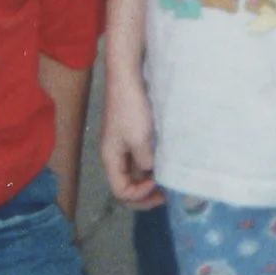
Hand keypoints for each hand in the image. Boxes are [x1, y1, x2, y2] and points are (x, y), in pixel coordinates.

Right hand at [100, 71, 163, 208]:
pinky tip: (160, 164)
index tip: (157, 184)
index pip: (121, 192)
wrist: (126, 79)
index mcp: (110, 158)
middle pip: (125, 187)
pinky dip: (148, 168)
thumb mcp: (140, 140)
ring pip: (132, 175)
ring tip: (165, 181)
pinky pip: (136, 162)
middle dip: (143, 195)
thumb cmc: (131, 110)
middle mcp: (113, 156)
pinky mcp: (128, 137)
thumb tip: (150, 173)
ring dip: (147, 182)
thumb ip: (145, 163)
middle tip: (164, 195)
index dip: (139, 195)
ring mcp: (120, 146)